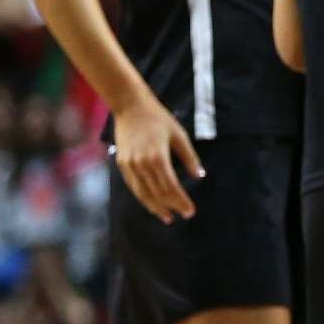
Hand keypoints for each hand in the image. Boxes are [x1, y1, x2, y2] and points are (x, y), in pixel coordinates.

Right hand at [113, 98, 199, 222]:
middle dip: (171, 206)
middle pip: (158, 193)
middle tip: (184, 215)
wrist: (131, 107)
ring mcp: (130, 165)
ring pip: (143, 193)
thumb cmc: (159, 119)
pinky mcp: (123, 163)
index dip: (181, 201)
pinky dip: (143, 197)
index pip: (171, 187)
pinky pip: (133, 186)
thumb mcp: (180, 136)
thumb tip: (200, 176)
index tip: (190, 211)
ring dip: (156, 207)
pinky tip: (152, 204)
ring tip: (167, 216)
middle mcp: (142, 164)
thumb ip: (190, 158)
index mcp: (158, 157)